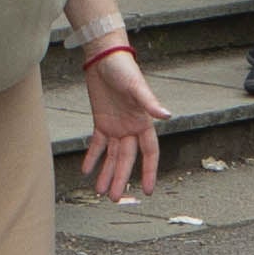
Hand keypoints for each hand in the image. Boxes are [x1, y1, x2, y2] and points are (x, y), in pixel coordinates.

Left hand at [79, 48, 165, 201]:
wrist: (104, 57)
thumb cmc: (124, 69)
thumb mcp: (136, 86)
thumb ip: (150, 103)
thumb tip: (167, 115)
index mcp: (143, 122)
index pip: (149, 153)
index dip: (149, 172)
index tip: (147, 191)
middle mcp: (131, 128)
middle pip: (126, 159)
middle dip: (121, 178)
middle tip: (115, 198)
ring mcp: (116, 126)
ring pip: (112, 155)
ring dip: (107, 172)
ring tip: (101, 191)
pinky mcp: (101, 121)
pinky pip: (97, 144)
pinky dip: (92, 157)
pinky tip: (86, 170)